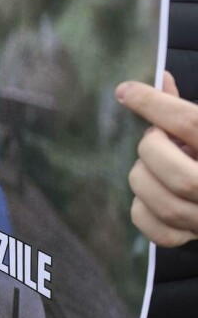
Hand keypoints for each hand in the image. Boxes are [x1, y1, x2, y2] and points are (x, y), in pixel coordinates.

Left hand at [116, 72, 197, 246]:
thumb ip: (187, 114)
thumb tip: (161, 80)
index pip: (192, 124)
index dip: (156, 105)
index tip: (126, 92)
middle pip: (179, 174)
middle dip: (152, 150)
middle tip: (155, 138)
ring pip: (163, 203)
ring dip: (144, 176)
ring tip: (155, 164)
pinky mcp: (195, 238)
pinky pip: (158, 231)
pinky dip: (143, 208)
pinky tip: (151, 193)